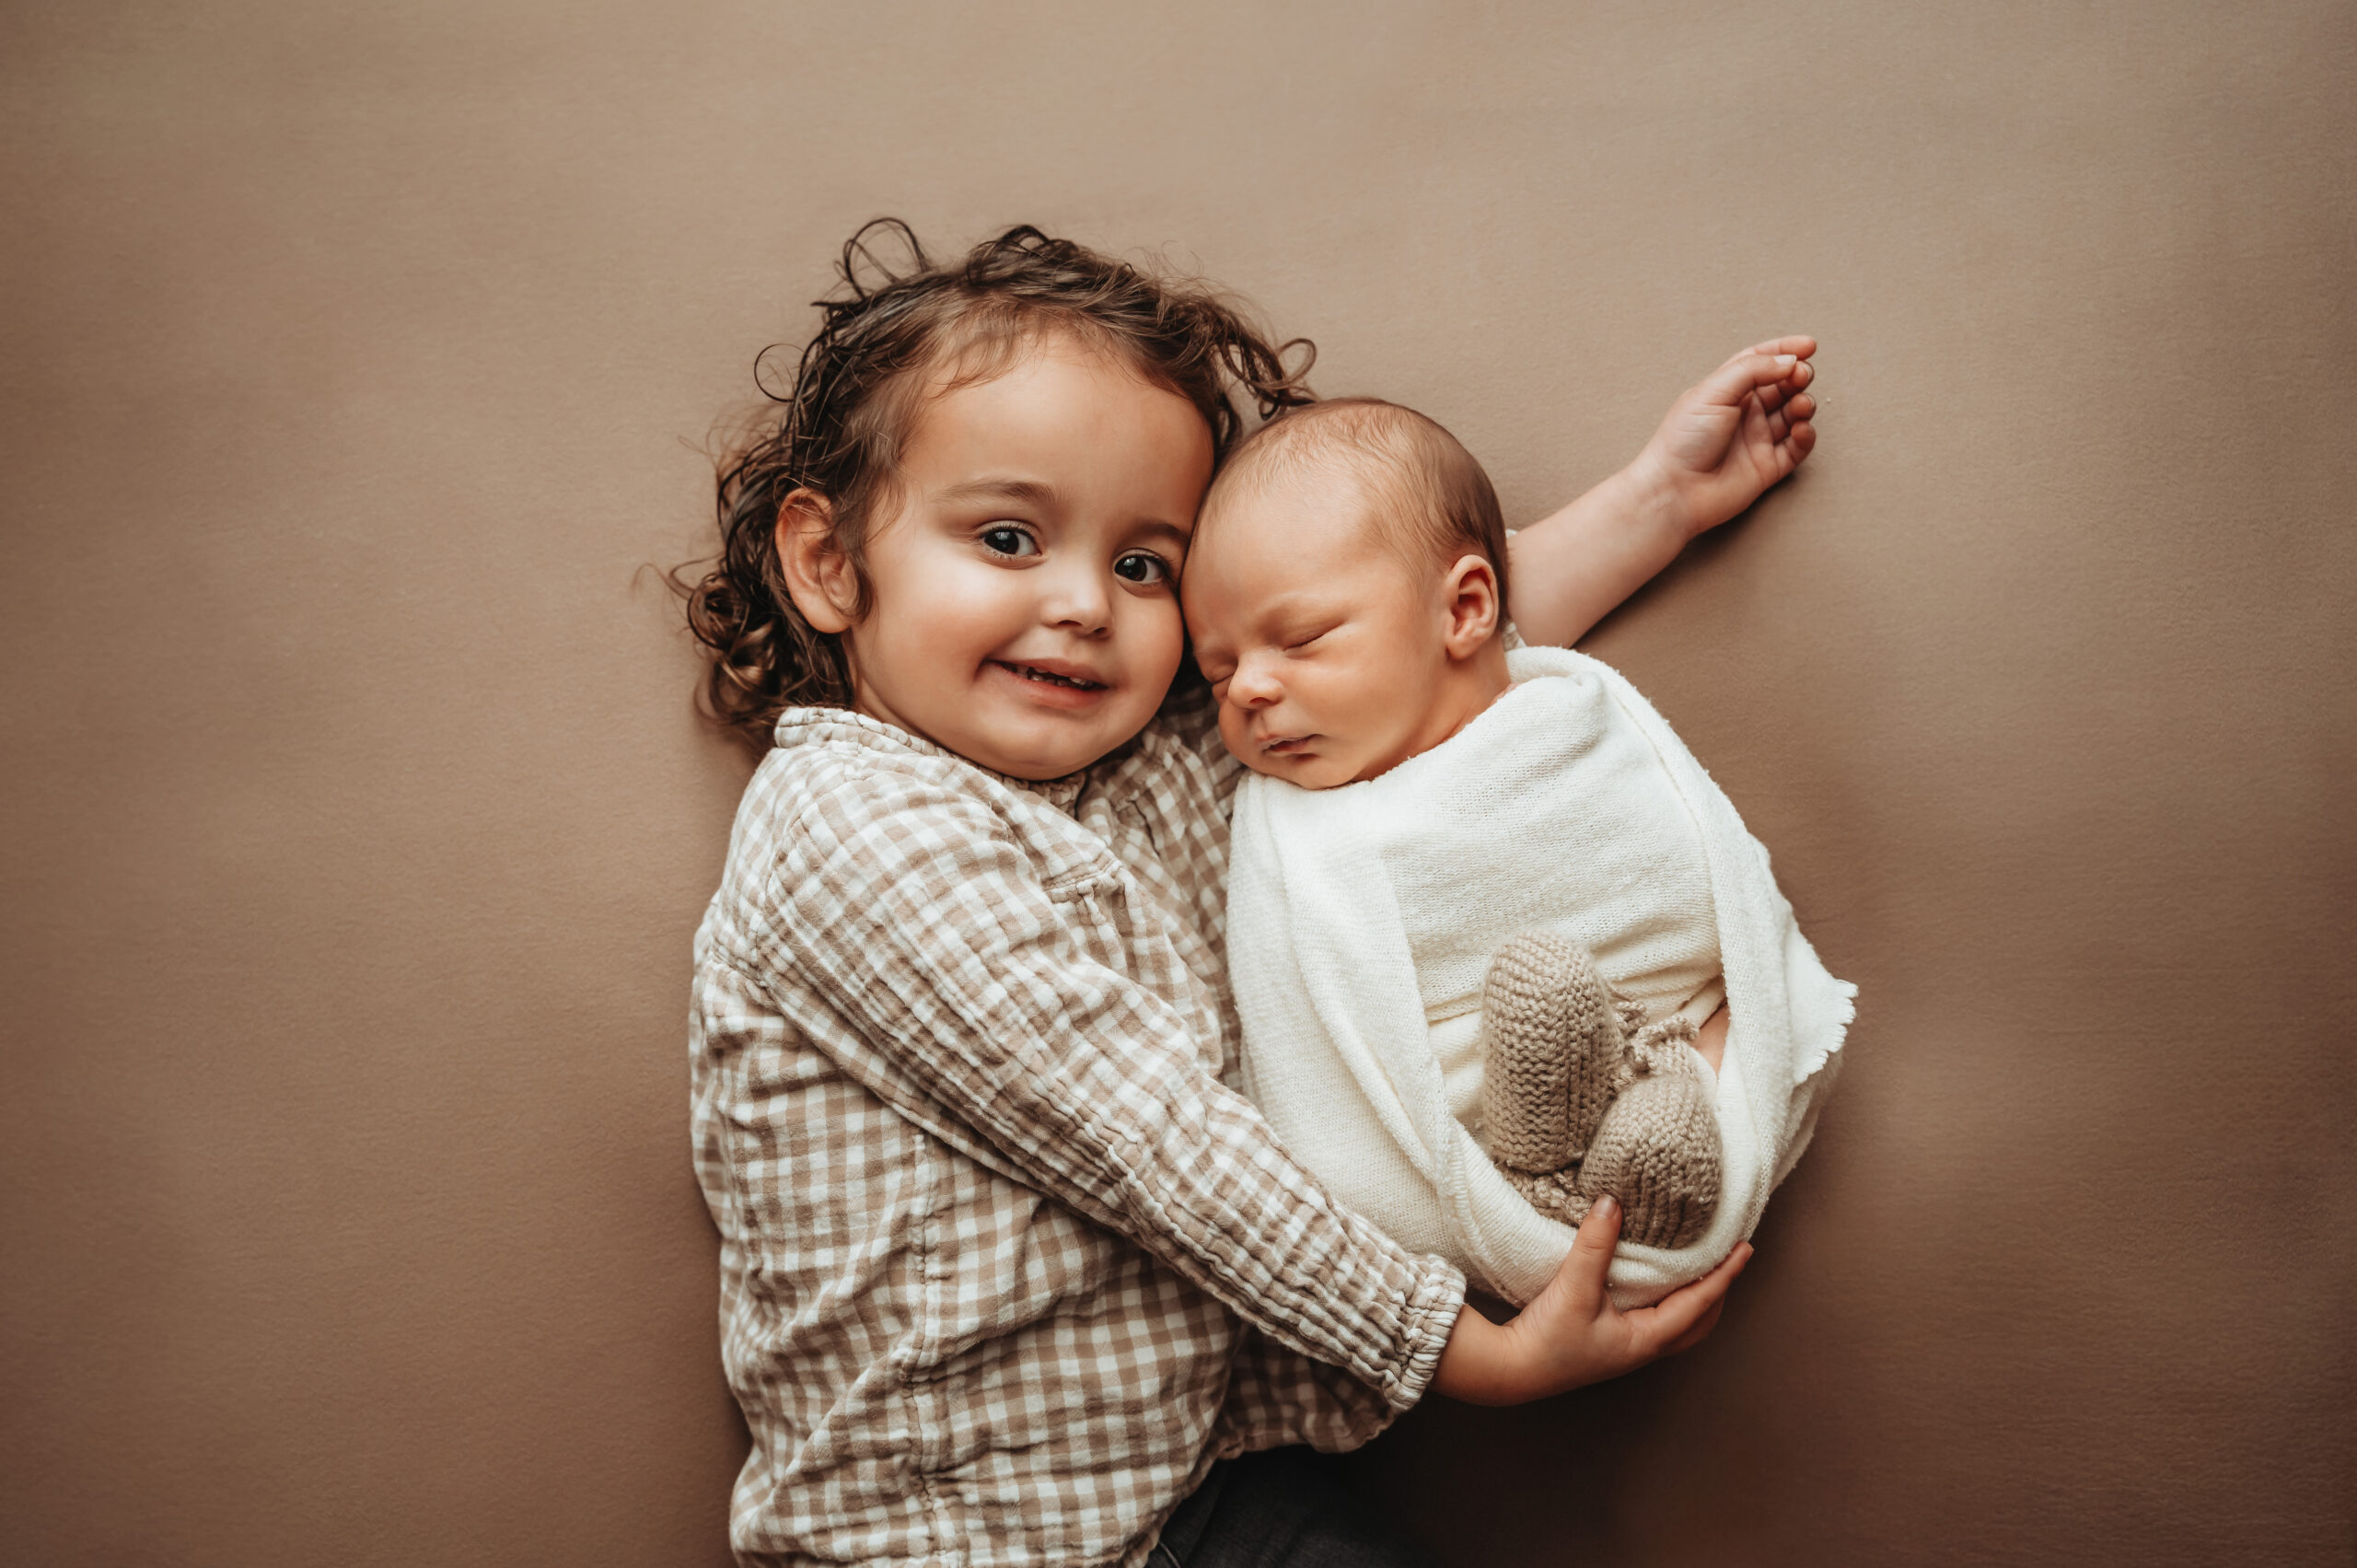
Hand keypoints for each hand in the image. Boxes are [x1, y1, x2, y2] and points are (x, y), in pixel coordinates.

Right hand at [1429, 1195, 1751, 1404]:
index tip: (1746, 1249)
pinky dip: (1669, 1300)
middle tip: (1729, 1260)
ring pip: (1678, 1325)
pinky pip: (1655, 1321)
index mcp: (1647, 1340)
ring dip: (1696, 1298)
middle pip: (1699, 1323)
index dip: (1725, 1275)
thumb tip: (1613, 1203)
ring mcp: (1627, 1348)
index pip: (1700, 1303)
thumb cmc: (1546, 1340)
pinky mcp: (1610, 1343)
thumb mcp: (1573, 1288)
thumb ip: (1595, 1244)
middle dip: (1719, 1292)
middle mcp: (1643, 1348)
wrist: (1510, 1370)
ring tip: (1699, 1269)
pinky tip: (1653, 1282)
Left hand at [1626, 336, 1818, 541]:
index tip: (1808, 346)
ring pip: (1793, 414)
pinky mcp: (1767, 466)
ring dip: (1803, 404)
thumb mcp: (1713, 391)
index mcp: (1726, 391)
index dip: (1785, 351)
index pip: (1760, 362)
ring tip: (1800, 404)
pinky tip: (1801, 429)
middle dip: (1797, 377)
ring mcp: (1756, 439)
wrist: (1675, 490)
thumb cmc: (1682, 441)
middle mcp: (1743, 413)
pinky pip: (1796, 447)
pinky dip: (1805, 436)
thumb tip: (1787, 361)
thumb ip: (1753, 369)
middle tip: (1802, 376)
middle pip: (1782, 386)